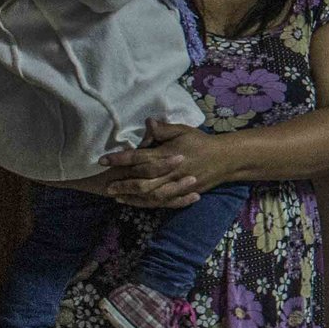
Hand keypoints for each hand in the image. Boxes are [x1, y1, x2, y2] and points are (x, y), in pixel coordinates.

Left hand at [102, 120, 227, 207]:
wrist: (225, 159)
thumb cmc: (201, 142)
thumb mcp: (183, 130)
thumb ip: (164, 129)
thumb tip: (148, 123)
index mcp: (168, 154)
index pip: (139, 157)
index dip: (119, 159)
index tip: (102, 160)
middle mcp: (170, 171)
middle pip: (142, 180)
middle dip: (123, 184)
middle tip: (107, 186)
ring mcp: (177, 184)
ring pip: (151, 195)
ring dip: (132, 197)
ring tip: (117, 197)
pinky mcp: (183, 193)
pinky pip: (163, 202)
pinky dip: (148, 204)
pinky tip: (136, 203)